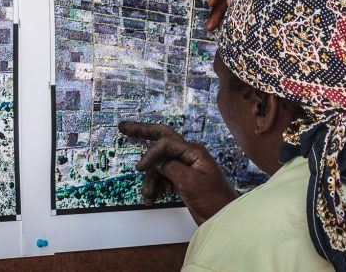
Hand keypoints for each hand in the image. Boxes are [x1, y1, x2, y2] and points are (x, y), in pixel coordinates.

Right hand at [118, 121, 238, 223]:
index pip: (165, 143)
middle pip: (161, 140)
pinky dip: (155, 187)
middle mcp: (187, 155)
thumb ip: (171, 168)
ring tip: (148, 196)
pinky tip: (152, 198)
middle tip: (123, 127)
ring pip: (158, 167)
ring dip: (150, 181)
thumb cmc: (213, 200)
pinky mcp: (181, 180)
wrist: (222, 218)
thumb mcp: (190, 182)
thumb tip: (155, 160)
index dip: (150, 154)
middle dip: (142, 133)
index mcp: (193, 151)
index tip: (140, 168)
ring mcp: (183, 167)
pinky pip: (161, 178)